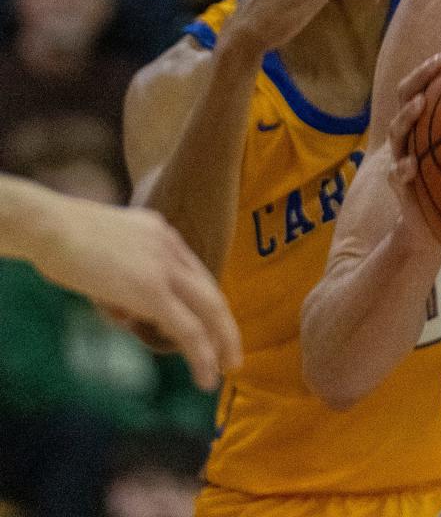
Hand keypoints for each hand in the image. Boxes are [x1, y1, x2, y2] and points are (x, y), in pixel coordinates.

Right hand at [37, 201, 240, 390]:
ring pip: (209, 310)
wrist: (51, 225)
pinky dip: (201, 353)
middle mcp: (171, 247)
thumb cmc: (61, 238)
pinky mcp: (152, 290)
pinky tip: (205, 374)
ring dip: (220, 343)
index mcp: (162, 234)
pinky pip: (187, 327)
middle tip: (232, 356)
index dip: (206, 304)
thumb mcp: (104, 254)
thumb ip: (122, 281)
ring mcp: (165, 268)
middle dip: (225, 327)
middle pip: (211, 292)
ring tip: (223, 370)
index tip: (212, 327)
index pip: (195, 275)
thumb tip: (128, 314)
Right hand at [386, 35, 440, 248]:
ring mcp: (401, 157)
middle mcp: (412, 134)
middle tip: (439, 62)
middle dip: (421, 75)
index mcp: (428, 121)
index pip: (431, 81)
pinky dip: (401, 169)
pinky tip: (411, 166)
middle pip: (406, 94)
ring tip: (420, 104)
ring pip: (395, 129)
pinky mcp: (399, 186)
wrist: (431, 228)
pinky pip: (395, 175)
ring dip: (406, 114)